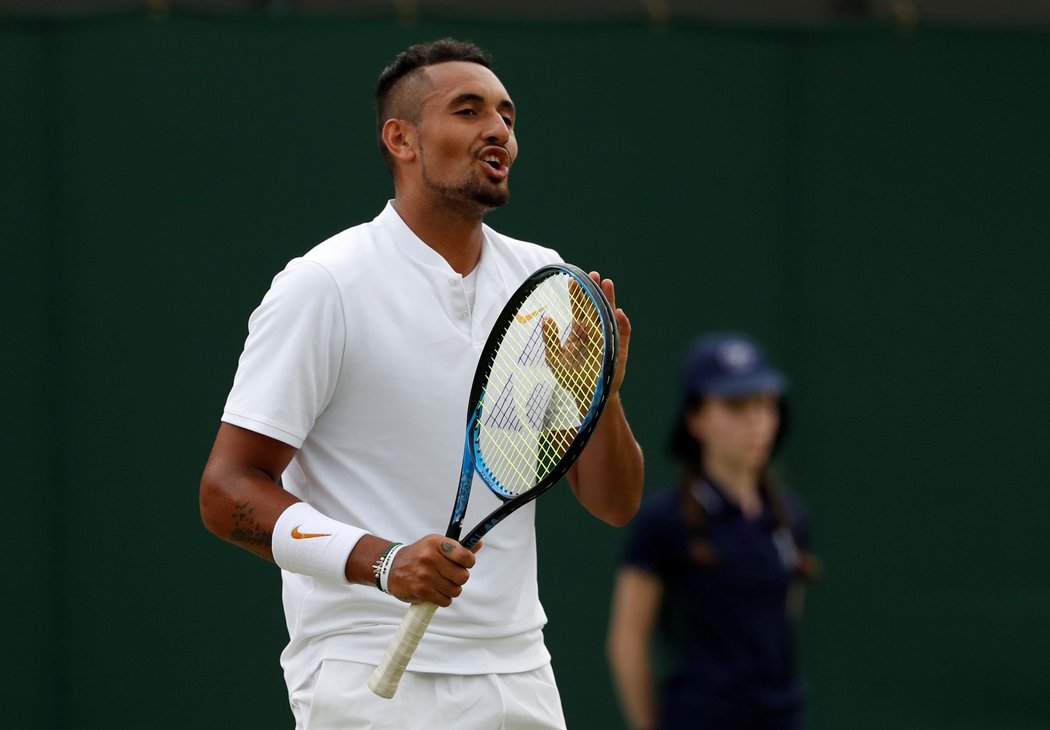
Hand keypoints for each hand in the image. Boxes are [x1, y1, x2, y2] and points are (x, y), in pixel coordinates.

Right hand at [386, 535, 481, 606]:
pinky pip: (445, 600)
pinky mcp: (421, 590)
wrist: (391, 567)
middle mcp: (430, 557)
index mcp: (436, 543)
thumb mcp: (436, 545)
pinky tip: (435, 591)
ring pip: (455, 590)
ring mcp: (425, 575)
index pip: (465, 556)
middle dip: (459, 578)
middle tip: (450, 575)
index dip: (468, 562)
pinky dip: (443, 599)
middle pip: (463, 576)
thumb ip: (458, 547)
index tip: (463, 563)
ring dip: (451, 590)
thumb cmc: (418, 555)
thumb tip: (479, 543)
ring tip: (440, 584)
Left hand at [541, 272, 630, 409]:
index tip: (573, 279)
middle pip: (595, 307)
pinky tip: (619, 313)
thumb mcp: (555, 359)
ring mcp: (608, 339)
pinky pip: (622, 334)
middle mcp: (595, 332)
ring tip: (607, 283)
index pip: (579, 309)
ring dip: (609, 300)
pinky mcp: (619, 350)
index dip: (577, 295)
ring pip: (609, 315)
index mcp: (580, 333)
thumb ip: (550, 339)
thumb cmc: (571, 379)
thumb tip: (547, 318)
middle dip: (594, 291)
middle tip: (592, 273)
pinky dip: (622, 324)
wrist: (588, 397)